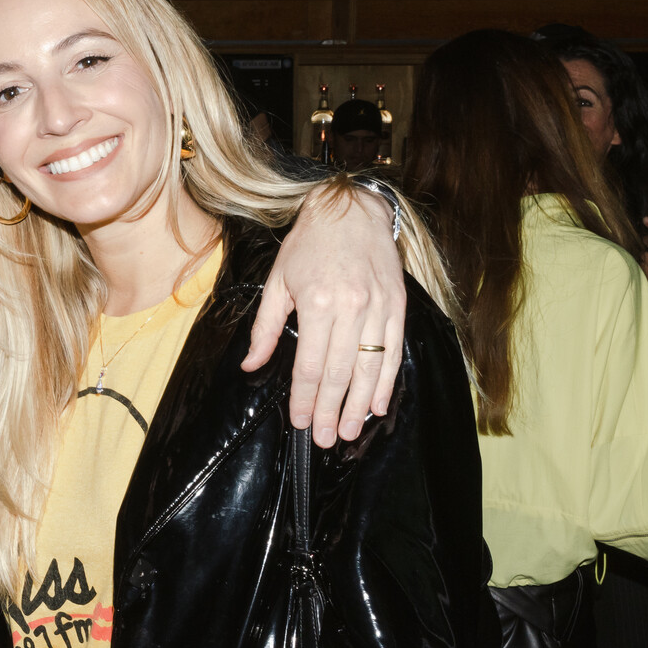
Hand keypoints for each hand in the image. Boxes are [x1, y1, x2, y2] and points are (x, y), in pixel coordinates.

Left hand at [244, 185, 404, 446]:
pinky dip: (387, 382)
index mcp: (317, 303)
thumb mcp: (277, 282)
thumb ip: (265, 328)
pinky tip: (378, 405)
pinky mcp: (397, 305)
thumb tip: (250, 365)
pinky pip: (394, 351)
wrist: (350, 209)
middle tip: (326, 439)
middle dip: (332, 411)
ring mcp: (379, 307)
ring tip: (350, 431)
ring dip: (360, 405)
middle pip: (340, 373)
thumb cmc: (308, 245)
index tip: (301, 422)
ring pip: (371, 368)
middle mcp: (351, 307)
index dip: (306, 398)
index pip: (311, 365)